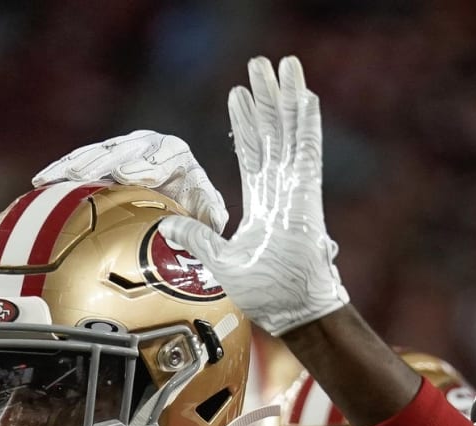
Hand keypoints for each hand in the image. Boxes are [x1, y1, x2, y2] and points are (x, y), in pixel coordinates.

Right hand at [32, 130, 227, 233]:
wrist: (182, 198)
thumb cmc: (194, 207)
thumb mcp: (208, 211)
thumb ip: (211, 214)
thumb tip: (213, 220)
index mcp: (177, 155)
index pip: (161, 156)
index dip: (144, 165)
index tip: (127, 174)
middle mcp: (148, 145)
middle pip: (122, 150)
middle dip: (100, 161)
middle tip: (80, 172)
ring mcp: (123, 150)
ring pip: (97, 154)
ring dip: (72, 164)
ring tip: (50, 177)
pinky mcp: (104, 159)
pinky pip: (81, 162)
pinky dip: (61, 171)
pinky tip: (41, 181)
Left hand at [160, 56, 347, 336]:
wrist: (293, 310)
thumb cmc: (267, 294)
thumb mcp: (220, 263)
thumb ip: (197, 240)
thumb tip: (168, 227)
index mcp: (264, 206)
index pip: (253, 156)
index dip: (246, 125)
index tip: (239, 96)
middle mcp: (282, 193)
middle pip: (273, 136)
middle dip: (266, 100)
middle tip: (261, 65)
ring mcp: (296, 192)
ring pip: (289, 135)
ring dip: (285, 100)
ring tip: (283, 65)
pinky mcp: (307, 195)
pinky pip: (307, 152)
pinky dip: (305, 125)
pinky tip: (304, 95)